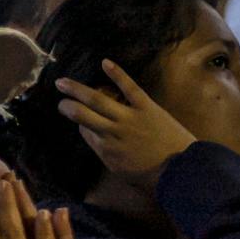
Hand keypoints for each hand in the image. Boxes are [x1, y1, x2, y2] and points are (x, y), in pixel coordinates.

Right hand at [54, 59, 196, 189]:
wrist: (180, 170)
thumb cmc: (150, 175)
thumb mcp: (119, 169)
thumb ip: (105, 152)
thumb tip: (96, 138)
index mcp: (104, 148)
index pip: (84, 130)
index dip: (79, 123)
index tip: (78, 118)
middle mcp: (111, 131)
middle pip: (82, 114)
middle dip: (67, 105)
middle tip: (59, 99)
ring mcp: (128, 117)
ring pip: (97, 99)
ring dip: (77, 89)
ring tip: (62, 82)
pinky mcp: (146, 107)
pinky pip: (129, 87)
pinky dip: (117, 74)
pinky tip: (104, 62)